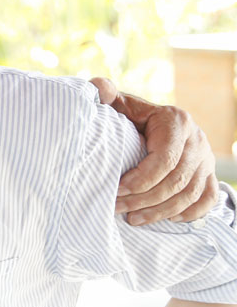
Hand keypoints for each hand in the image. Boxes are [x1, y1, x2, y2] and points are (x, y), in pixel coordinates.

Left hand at [91, 77, 217, 224]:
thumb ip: (105, 93)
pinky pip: (207, 199)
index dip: (140, 179)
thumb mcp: (121, 103)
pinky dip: (189, 213)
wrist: (158, 122)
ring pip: (190, 194)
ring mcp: (206, 159)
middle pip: (176, 180)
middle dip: (144, 199)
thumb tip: (97, 88)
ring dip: (160, 211)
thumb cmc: (133, 116)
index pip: (164, 159)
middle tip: (117, 208)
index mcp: (176, 121)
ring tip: (132, 219)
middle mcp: (197, 140)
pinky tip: (167, 219)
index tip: (116, 189)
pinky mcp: (209, 174)